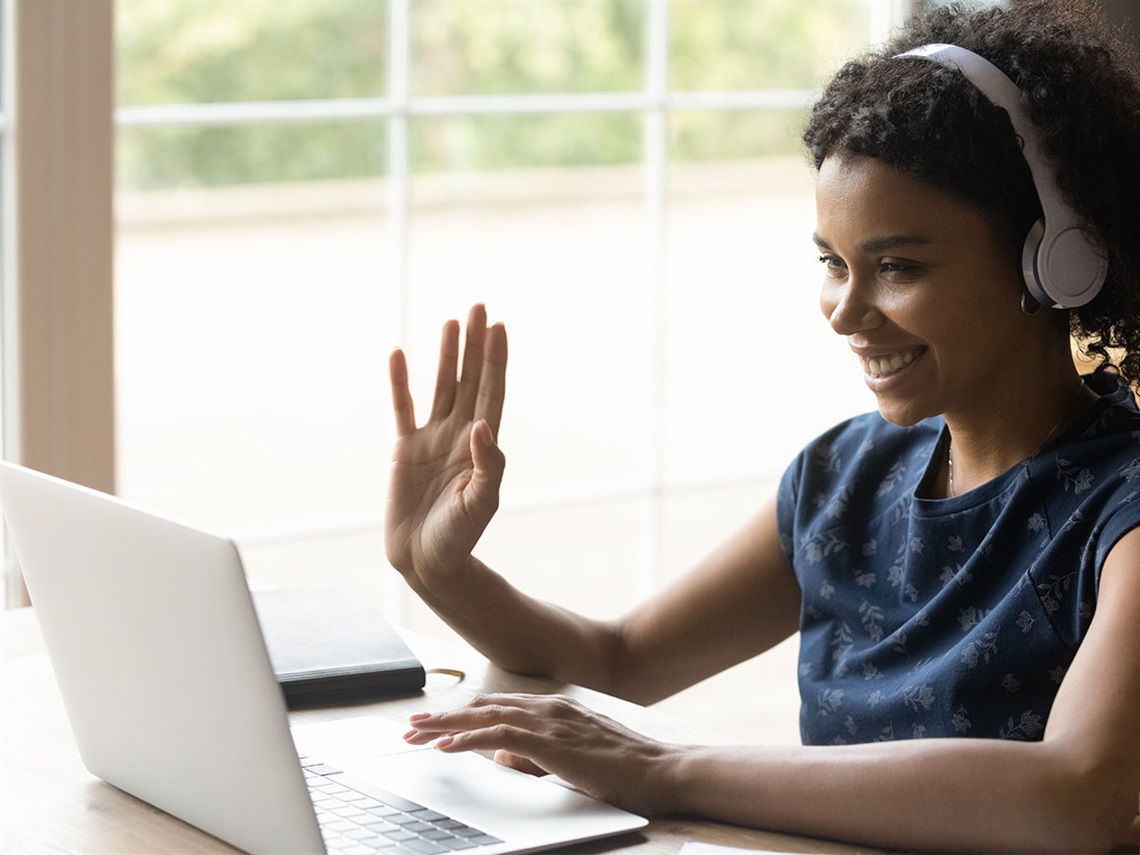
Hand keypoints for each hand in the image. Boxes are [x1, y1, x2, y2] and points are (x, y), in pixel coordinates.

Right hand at [385, 304, 507, 587]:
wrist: (425, 561)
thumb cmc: (459, 537)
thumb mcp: (481, 503)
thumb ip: (488, 465)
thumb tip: (484, 426)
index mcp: (482, 446)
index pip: (492, 392)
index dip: (495, 360)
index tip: (500, 326)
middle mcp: (459, 435)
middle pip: (469, 379)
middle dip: (475, 345)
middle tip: (479, 306)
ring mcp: (431, 439)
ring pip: (440, 386)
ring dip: (445, 355)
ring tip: (452, 321)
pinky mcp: (404, 450)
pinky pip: (402, 408)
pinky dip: (400, 382)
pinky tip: (399, 354)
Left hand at [402, 693, 681, 815]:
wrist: (663, 772)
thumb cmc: (626, 770)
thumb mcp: (572, 761)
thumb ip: (535, 757)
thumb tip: (501, 757)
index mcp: (554, 709)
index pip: (496, 708)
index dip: (461, 715)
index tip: (432, 725)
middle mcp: (548, 707)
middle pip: (482, 707)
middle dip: (442, 718)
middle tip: (409, 727)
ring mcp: (550, 721)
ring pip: (484, 717)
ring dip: (445, 727)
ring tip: (415, 735)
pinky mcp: (551, 741)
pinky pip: (498, 737)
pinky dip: (467, 740)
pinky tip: (445, 748)